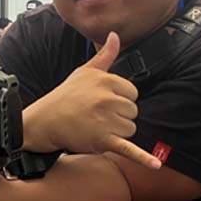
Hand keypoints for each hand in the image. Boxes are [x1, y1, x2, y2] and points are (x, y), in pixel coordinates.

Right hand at [22, 32, 160, 169]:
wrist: (45, 121)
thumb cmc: (66, 96)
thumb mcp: (85, 72)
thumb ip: (105, 56)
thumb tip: (115, 35)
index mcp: (107, 81)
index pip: (132, 93)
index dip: (120, 100)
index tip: (102, 102)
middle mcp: (108, 99)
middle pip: (133, 112)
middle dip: (119, 116)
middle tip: (96, 116)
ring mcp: (106, 121)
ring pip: (130, 129)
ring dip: (117, 132)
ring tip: (96, 127)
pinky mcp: (104, 141)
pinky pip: (129, 149)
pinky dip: (143, 158)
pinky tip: (155, 165)